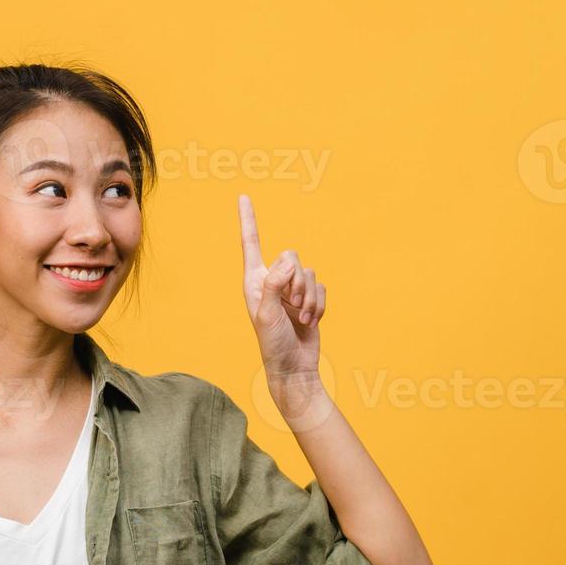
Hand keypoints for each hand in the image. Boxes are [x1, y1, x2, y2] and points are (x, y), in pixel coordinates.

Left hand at [237, 194, 328, 422]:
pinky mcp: (309, 299)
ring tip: (300, 317)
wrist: (293, 367)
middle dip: (296, 280)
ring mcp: (292, 290)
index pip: (251, 245)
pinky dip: (319, 304)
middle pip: (292, 255)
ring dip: (309, 297)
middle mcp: (272, 282)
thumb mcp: (266, 314)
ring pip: (309, 273)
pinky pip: (322, 287)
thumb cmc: (272, 344)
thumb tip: (288, 263)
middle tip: (292, 305)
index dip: (249, 221)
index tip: (243, 197)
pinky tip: (310, 321)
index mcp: (254, 281)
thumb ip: (273, 285)